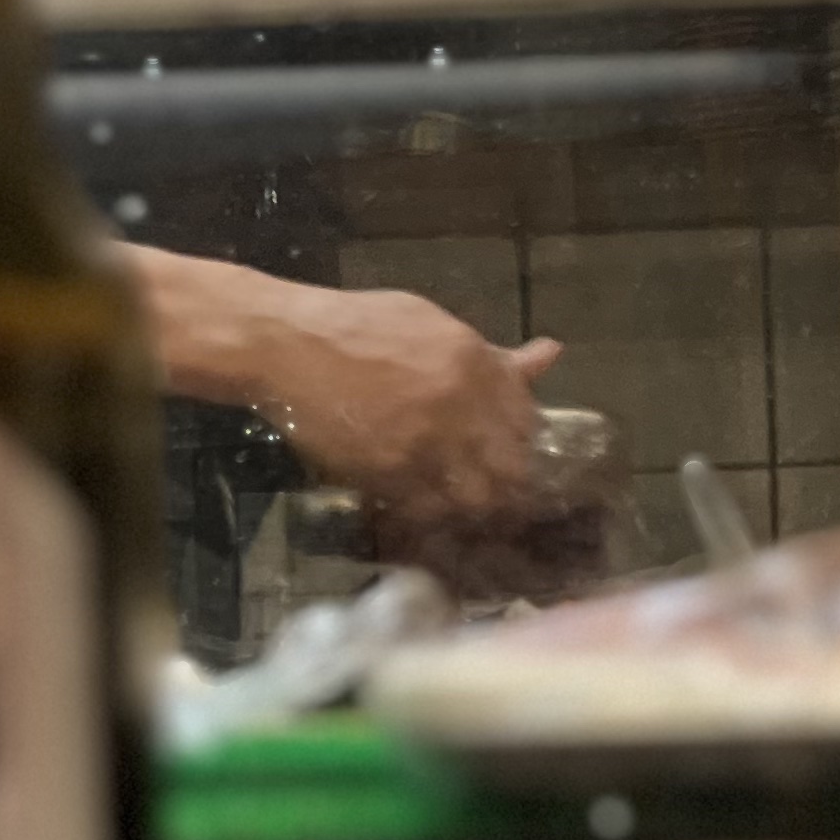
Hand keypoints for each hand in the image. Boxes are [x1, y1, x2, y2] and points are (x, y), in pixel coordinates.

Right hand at [251, 288, 564, 512]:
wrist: (288, 346)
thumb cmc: (357, 325)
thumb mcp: (431, 323)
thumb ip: (492, 353)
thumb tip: (550, 354)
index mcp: (473, 363)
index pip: (528, 421)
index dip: (527, 445)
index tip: (519, 455)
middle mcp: (459, 406)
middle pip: (513, 469)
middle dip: (513, 487)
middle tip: (505, 495)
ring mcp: (424, 443)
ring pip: (477, 499)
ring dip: (479, 509)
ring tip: (473, 511)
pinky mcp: (388, 472)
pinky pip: (430, 509)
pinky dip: (436, 515)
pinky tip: (433, 511)